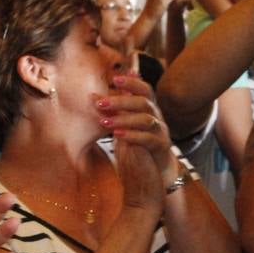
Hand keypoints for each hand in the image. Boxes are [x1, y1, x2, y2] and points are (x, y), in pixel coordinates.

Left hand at [100, 74, 172, 209]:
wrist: (154, 173)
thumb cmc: (137, 147)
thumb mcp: (123, 127)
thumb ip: (112, 112)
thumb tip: (92, 96)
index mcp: (148, 110)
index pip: (144, 89)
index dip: (132, 82)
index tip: (115, 79)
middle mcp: (157, 117)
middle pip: (143, 102)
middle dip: (121, 101)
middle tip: (100, 103)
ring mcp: (161, 132)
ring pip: (145, 119)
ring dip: (124, 119)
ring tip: (104, 123)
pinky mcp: (161, 147)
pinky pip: (149, 138)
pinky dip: (133, 135)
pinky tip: (118, 136)